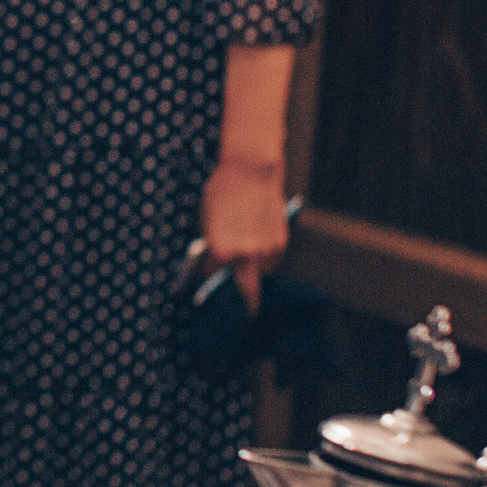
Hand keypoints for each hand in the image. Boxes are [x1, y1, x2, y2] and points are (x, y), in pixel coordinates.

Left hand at [201, 156, 288, 313]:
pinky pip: (271, 257)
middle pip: (248, 292)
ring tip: (247, 250)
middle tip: (247, 314)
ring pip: (260, 271)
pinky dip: (264, 254)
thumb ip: (210, 244)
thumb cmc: (222, 192)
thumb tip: (212, 260)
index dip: (206, 276)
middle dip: (246, 306)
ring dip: (253, 268)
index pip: (211, 275)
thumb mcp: (205, 220)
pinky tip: (257, 237)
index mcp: (222, 251)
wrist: (251, 172)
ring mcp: (267, 251)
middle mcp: (246, 256)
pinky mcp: (281, 243)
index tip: (205, 281)